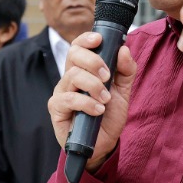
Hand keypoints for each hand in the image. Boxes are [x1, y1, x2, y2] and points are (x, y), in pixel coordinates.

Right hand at [48, 33, 136, 171]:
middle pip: (73, 55)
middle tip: (108, 76)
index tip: (99, 39)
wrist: (103, 144)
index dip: (86, 39)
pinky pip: (69, 98)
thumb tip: (123, 49)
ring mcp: (61, 92)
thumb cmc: (108, 116)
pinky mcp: (56, 109)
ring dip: (94, 86)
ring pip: (73, 76)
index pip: (78, 46)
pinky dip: (86, 103)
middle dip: (94, 61)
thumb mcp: (123, 91)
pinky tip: (98, 110)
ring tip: (105, 99)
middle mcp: (69, 78)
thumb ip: (126, 70)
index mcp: (83, 70)